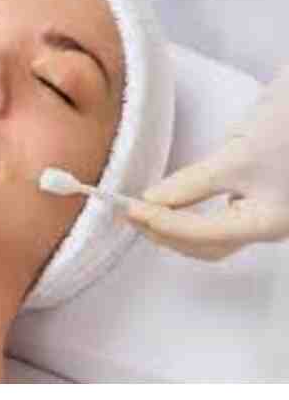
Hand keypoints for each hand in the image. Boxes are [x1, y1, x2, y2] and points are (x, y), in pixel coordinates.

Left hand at [125, 66, 288, 260]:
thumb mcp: (237, 155)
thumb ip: (194, 183)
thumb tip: (153, 201)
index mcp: (268, 223)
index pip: (202, 235)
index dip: (162, 224)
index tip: (130, 209)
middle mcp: (269, 226)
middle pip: (207, 244)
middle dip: (166, 232)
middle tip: (130, 215)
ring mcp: (267, 212)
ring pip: (214, 235)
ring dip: (176, 226)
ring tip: (145, 212)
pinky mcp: (262, 196)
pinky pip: (220, 217)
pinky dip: (192, 214)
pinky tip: (174, 204)